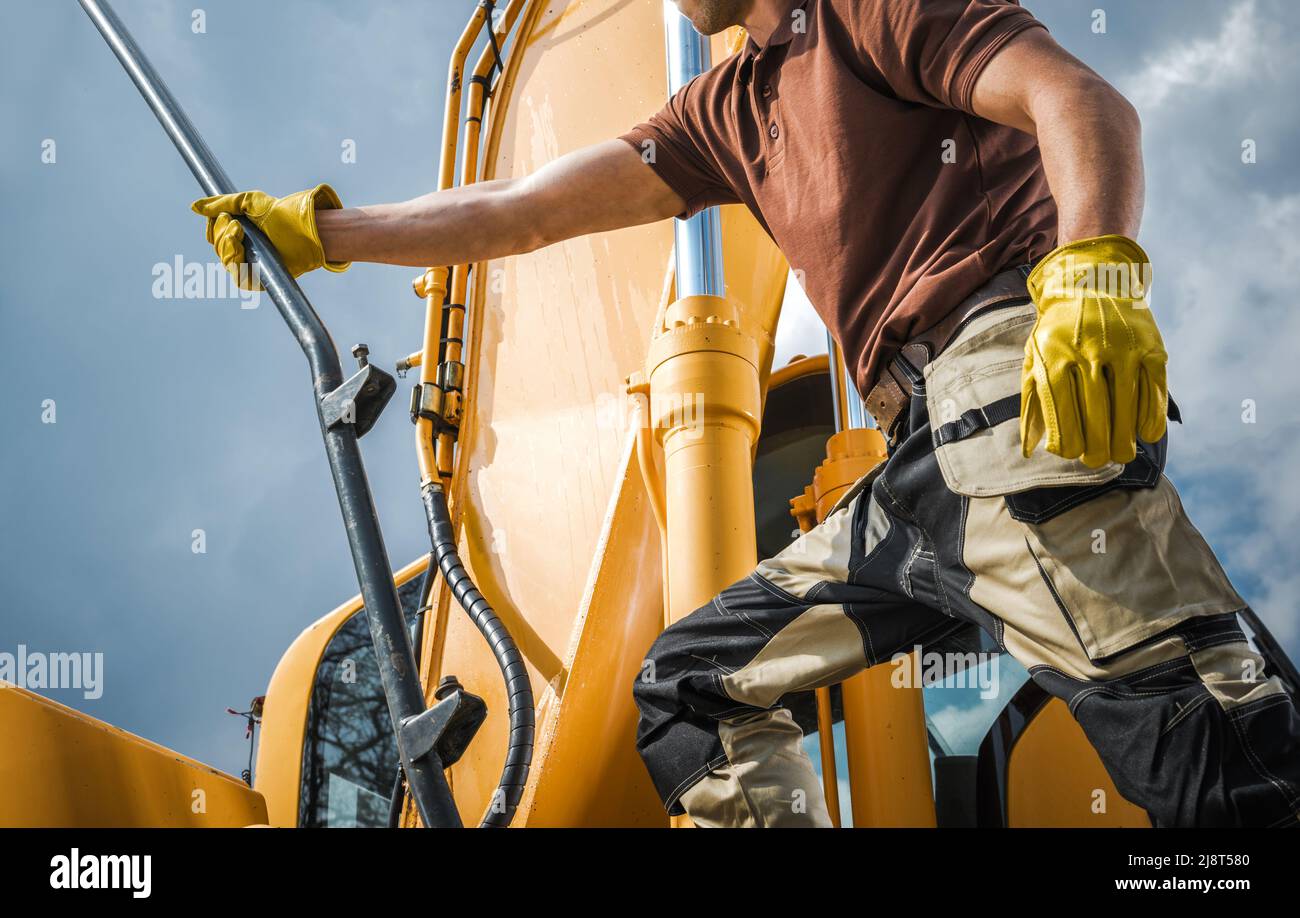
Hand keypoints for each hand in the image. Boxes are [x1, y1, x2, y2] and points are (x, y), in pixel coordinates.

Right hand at [191, 184, 348, 289]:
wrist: (304, 227)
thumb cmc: (281, 213)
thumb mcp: (248, 201)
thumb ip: (221, 204)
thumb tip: (194, 207)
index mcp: (240, 233)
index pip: (214, 236)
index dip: (214, 228)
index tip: (226, 217)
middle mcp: (245, 250)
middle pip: (218, 248)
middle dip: (222, 234)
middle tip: (236, 224)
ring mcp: (253, 264)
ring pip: (226, 262)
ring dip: (226, 246)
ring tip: (238, 232)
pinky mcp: (261, 278)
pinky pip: (239, 279)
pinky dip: (235, 263)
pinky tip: (238, 248)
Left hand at [1021, 235, 1167, 467]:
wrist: (1091, 282)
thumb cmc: (1057, 331)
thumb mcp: (1034, 359)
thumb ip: (1033, 404)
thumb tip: (1030, 451)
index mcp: (1054, 358)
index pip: (1062, 413)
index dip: (1068, 442)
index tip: (1072, 455)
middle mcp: (1088, 353)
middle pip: (1095, 415)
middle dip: (1097, 446)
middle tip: (1098, 461)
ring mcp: (1122, 349)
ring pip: (1126, 406)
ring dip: (1124, 438)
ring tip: (1121, 454)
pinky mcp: (1151, 347)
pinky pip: (1153, 390)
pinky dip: (1151, 416)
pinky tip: (1145, 433)